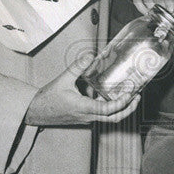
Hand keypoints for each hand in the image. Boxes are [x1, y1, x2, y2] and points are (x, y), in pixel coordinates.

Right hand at [25, 60, 139, 126]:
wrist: (36, 111)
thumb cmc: (48, 98)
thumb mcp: (62, 79)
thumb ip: (77, 67)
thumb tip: (90, 55)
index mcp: (84, 108)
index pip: (108, 110)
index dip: (121, 102)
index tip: (130, 93)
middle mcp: (88, 116)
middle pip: (114, 118)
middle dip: (128, 109)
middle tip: (137, 97)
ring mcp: (87, 118)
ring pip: (108, 117)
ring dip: (120, 107)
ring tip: (128, 93)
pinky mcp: (84, 116)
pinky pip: (100, 113)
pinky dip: (107, 104)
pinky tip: (105, 90)